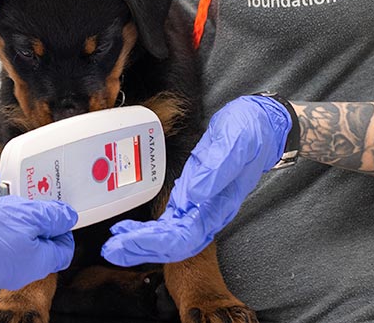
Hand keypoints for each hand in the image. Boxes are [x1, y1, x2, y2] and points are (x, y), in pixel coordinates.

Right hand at [0, 196, 76, 292]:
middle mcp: (18, 264)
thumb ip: (52, 216)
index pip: (62, 247)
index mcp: (38, 260)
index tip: (53, 207)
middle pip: (29, 230)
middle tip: (12, 186)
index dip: (61, 224)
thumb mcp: (28, 216)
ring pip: (2, 224)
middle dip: (19, 202)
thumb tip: (67, 217)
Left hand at [101, 95, 291, 265]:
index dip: (153, 242)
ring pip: (168, 237)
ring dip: (141, 243)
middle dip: (140, 248)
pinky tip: (130, 229)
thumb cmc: (250, 132)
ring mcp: (200, 208)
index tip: (128, 240)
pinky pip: (168, 223)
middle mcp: (208, 212)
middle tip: (112, 249)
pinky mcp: (193, 199)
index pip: (183, 235)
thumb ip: (214, 170)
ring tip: (116, 244)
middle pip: (172, 243)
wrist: (262, 125)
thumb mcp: (234, 143)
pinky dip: (147, 230)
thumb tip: (192, 196)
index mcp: (218, 204)